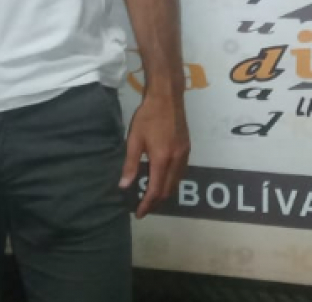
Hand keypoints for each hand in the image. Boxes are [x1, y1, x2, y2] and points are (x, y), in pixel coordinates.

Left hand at [119, 93, 189, 218]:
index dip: (147, 204)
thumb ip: (130, 164)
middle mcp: (176, 161)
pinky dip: (172, 182)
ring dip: (165, 193)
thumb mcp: (134, 139)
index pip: (155, 190)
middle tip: (144, 208)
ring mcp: (184, 155)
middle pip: (168, 191)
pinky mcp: (187, 149)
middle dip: (156, 202)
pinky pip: (181, 173)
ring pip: (176, 183)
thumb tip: (124, 186)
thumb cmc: (147, 116)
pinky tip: (163, 180)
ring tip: (152, 197)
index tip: (139, 213)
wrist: (167, 97)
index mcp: (162, 160)